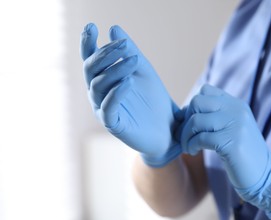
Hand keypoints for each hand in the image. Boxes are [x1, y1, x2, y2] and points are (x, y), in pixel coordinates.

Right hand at [80, 23, 180, 166]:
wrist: (169, 129)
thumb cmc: (154, 100)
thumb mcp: (143, 71)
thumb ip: (129, 51)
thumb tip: (114, 28)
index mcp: (104, 79)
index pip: (91, 59)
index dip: (87, 43)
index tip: (92, 26)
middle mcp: (99, 94)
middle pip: (91, 70)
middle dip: (105, 54)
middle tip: (123, 45)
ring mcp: (104, 110)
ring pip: (98, 86)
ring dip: (115, 70)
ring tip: (133, 61)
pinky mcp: (114, 125)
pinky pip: (108, 108)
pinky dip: (117, 93)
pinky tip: (129, 82)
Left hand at [179, 84, 270, 219]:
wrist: (264, 175)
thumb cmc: (241, 154)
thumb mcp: (231, 128)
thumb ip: (214, 116)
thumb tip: (182, 112)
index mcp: (236, 104)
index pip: (205, 90)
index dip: (192, 107)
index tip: (191, 124)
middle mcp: (237, 110)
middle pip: (197, 102)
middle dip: (185, 120)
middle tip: (187, 136)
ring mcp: (236, 125)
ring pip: (196, 120)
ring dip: (185, 136)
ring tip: (189, 147)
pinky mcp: (232, 143)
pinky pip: (200, 138)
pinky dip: (191, 145)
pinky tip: (194, 151)